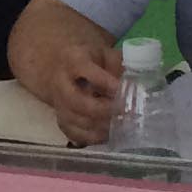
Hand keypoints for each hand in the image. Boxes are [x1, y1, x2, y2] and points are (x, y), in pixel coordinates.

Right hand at [12, 12, 122, 145]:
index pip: (84, 69)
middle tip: (124, 111)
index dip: (105, 81)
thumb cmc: (92, 61)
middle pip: (76, 100)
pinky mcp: (62, 120)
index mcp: (72, 60)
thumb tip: (133, 85)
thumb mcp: (105, 54)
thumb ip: (119, 66)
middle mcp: (60, 83)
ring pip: (75, 120)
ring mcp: (59, 104)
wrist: (64, 69)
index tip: (125, 90)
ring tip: (121, 125)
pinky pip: (74, 134)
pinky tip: (109, 134)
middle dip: (102, 108)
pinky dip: (93, 137)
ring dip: (100, 125)